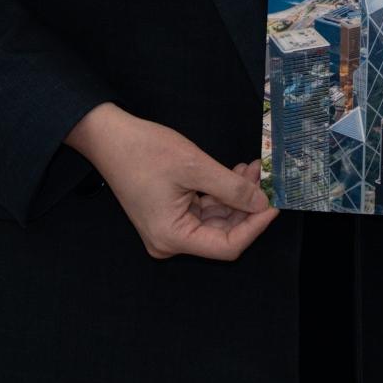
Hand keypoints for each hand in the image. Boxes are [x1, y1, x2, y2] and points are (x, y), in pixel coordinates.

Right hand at [65, 103, 276, 261]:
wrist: (108, 136)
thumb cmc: (143, 150)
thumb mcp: (195, 167)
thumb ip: (231, 188)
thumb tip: (262, 203)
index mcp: (172, 237)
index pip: (227, 246)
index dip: (254, 227)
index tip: (273, 205)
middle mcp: (170, 240)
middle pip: (222, 233)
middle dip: (247, 206)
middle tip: (265, 180)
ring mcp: (169, 227)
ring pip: (215, 219)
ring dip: (236, 196)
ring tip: (253, 169)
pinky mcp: (169, 213)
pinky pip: (203, 209)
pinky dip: (221, 193)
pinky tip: (236, 173)